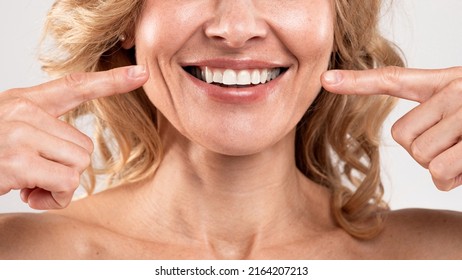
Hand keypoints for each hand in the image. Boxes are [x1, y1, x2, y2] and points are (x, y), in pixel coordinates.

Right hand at [0, 65, 148, 208]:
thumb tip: (79, 157)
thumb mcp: (12, 131)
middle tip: (38, 175)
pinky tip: (28, 194)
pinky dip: (53, 198)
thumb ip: (45, 133)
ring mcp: (19, 134)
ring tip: (31, 183)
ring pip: (79, 165)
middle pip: (85, 146)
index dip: (112, 80)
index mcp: (26, 101)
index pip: (76, 85)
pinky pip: (66, 183)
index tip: (141, 73)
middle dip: (68, 169)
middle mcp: (24, 111)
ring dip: (61, 185)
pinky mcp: (17, 160)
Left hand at [321, 66, 461, 190]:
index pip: (393, 79)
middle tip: (454, 147)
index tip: (325, 79)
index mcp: (443, 83)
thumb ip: (433, 120)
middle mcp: (453, 89)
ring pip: (420, 155)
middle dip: (424, 152)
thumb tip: (412, 146)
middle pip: (401, 135)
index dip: (356, 81)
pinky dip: (452, 179)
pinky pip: (439, 171)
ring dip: (442, 167)